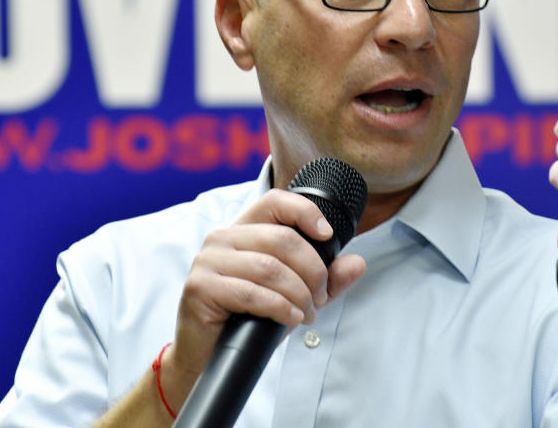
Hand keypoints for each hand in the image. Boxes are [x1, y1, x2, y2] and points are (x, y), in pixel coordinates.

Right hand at [162, 189, 366, 410]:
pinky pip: (251, 293)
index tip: (328, 236)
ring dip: (298, 293)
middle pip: (281, 239)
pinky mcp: (200, 287)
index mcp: (244, 230)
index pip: (275, 201)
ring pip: (269, 267)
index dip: (305, 213)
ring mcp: (208, 261)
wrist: (209, 357)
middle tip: (320, 297)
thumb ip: (327, 279)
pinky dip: (280, 307)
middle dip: (312, 271)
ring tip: (307, 313)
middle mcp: (222, 238)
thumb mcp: (296, 295)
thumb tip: (357, 263)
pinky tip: (291, 318)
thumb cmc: (250, 320)